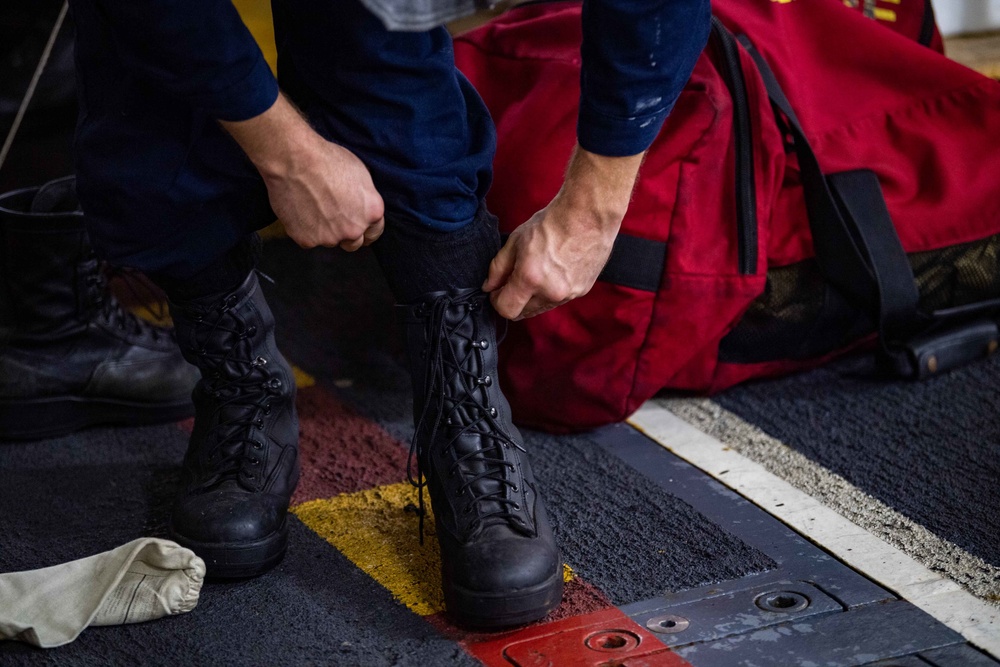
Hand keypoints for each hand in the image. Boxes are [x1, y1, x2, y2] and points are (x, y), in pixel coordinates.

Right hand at [220, 93, 384, 251]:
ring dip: (323, 230)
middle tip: (331, 216)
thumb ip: (364, 199)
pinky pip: (308, 239)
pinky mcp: (307, 240)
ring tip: (311, 206)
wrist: (294, 159)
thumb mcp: (359, 174)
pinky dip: (304, 229)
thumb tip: (361, 208)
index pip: (374, 233)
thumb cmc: (326, 159)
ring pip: (329, 240)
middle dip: (345, 233)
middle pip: (353, 242)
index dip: (365, 229)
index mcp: (371, 212)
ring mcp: (330, 238)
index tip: (356, 225)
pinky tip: (299, 210)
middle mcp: (354, 230)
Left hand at [482, 145, 643, 319]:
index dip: (497, 301)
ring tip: (538, 271)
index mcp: (530, 278)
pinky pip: (559, 300)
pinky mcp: (582, 291)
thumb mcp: (516, 241)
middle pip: (523, 313)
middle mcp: (550, 292)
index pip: (506, 309)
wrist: (587, 216)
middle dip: (515, 300)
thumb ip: (498, 268)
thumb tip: (489, 287)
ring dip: (533, 297)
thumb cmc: (552, 223)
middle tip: (515, 280)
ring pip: (541, 308)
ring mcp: (568, 294)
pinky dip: (551, 292)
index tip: (497, 291)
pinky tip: (554, 271)